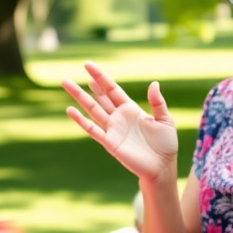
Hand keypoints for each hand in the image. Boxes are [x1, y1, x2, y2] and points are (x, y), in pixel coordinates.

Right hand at [63, 62, 177, 181]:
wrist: (161, 167)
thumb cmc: (165, 145)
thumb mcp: (165, 119)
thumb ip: (157, 102)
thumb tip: (154, 83)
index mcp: (131, 109)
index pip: (112, 89)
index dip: (101, 77)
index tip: (89, 66)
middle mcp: (118, 117)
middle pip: (99, 98)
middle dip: (86, 86)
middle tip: (71, 74)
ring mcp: (112, 129)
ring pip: (92, 109)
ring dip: (79, 97)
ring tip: (66, 84)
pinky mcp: (109, 142)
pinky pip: (92, 129)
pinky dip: (81, 120)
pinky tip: (70, 110)